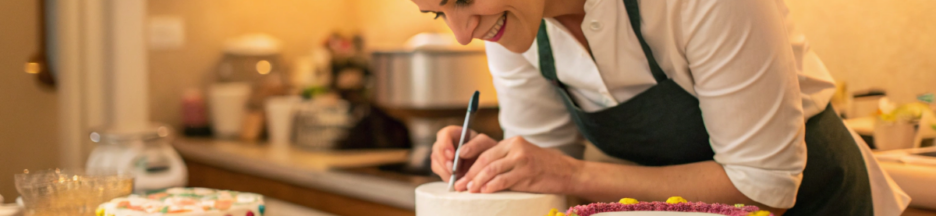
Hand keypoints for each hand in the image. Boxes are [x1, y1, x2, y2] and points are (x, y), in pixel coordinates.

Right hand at [430, 126, 497, 182]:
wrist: (488, 163)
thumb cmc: (487, 150)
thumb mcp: (486, 144)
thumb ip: (476, 144)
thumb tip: (460, 152)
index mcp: (456, 133)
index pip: (444, 134)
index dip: (445, 144)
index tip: (452, 156)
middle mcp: (446, 143)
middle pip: (437, 149)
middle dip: (444, 161)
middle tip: (453, 171)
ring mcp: (442, 155)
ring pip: (436, 162)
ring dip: (445, 171)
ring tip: (456, 177)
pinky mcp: (442, 167)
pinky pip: (439, 172)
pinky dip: (446, 177)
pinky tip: (456, 180)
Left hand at [453, 136, 581, 193]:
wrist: (567, 171)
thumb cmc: (542, 167)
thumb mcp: (522, 157)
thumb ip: (503, 161)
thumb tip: (478, 175)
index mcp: (512, 142)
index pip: (484, 149)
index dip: (468, 160)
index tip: (457, 169)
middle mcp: (515, 147)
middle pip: (485, 160)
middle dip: (469, 174)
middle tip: (459, 185)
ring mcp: (522, 159)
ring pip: (491, 170)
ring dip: (477, 182)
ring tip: (469, 190)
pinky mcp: (527, 172)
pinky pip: (504, 180)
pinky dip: (491, 186)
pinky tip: (484, 191)